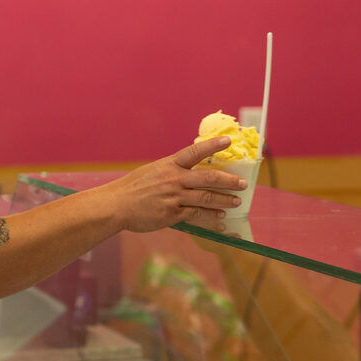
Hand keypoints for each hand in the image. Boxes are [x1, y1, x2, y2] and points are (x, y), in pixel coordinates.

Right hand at [97, 136, 248, 232]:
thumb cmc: (134, 187)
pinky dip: (211, 218)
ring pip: (206, 198)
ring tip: (236, 202)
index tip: (229, 141)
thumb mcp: (153, 171)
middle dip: (228, 181)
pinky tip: (220, 220)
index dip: (213, 145)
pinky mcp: (172, 215)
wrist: (117, 205)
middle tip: (243, 184)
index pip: (195, 152)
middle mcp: (174, 179)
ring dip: (224, 200)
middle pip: (208, 178)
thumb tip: (192, 172)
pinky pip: (196, 216)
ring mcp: (174, 198)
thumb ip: (173, 171)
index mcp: (170, 165)